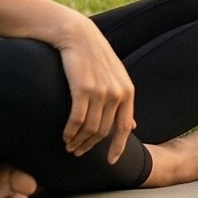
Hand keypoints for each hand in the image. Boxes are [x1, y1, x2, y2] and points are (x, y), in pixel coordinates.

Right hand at [54, 20, 137, 162]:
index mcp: (127, 91)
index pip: (124, 128)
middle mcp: (117, 93)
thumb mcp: (115, 78)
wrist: (77, 35)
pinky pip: (76, 120)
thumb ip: (123, 102)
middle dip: (90, 146)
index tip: (111, 162)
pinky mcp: (83, 89)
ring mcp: (101, 91)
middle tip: (77, 152)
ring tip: (69, 145)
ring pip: (89, 128)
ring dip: (77, 141)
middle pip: (103, 131)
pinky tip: (64, 136)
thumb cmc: (94, 58)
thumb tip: (133, 126)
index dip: (118, 147)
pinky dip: (70, 132)